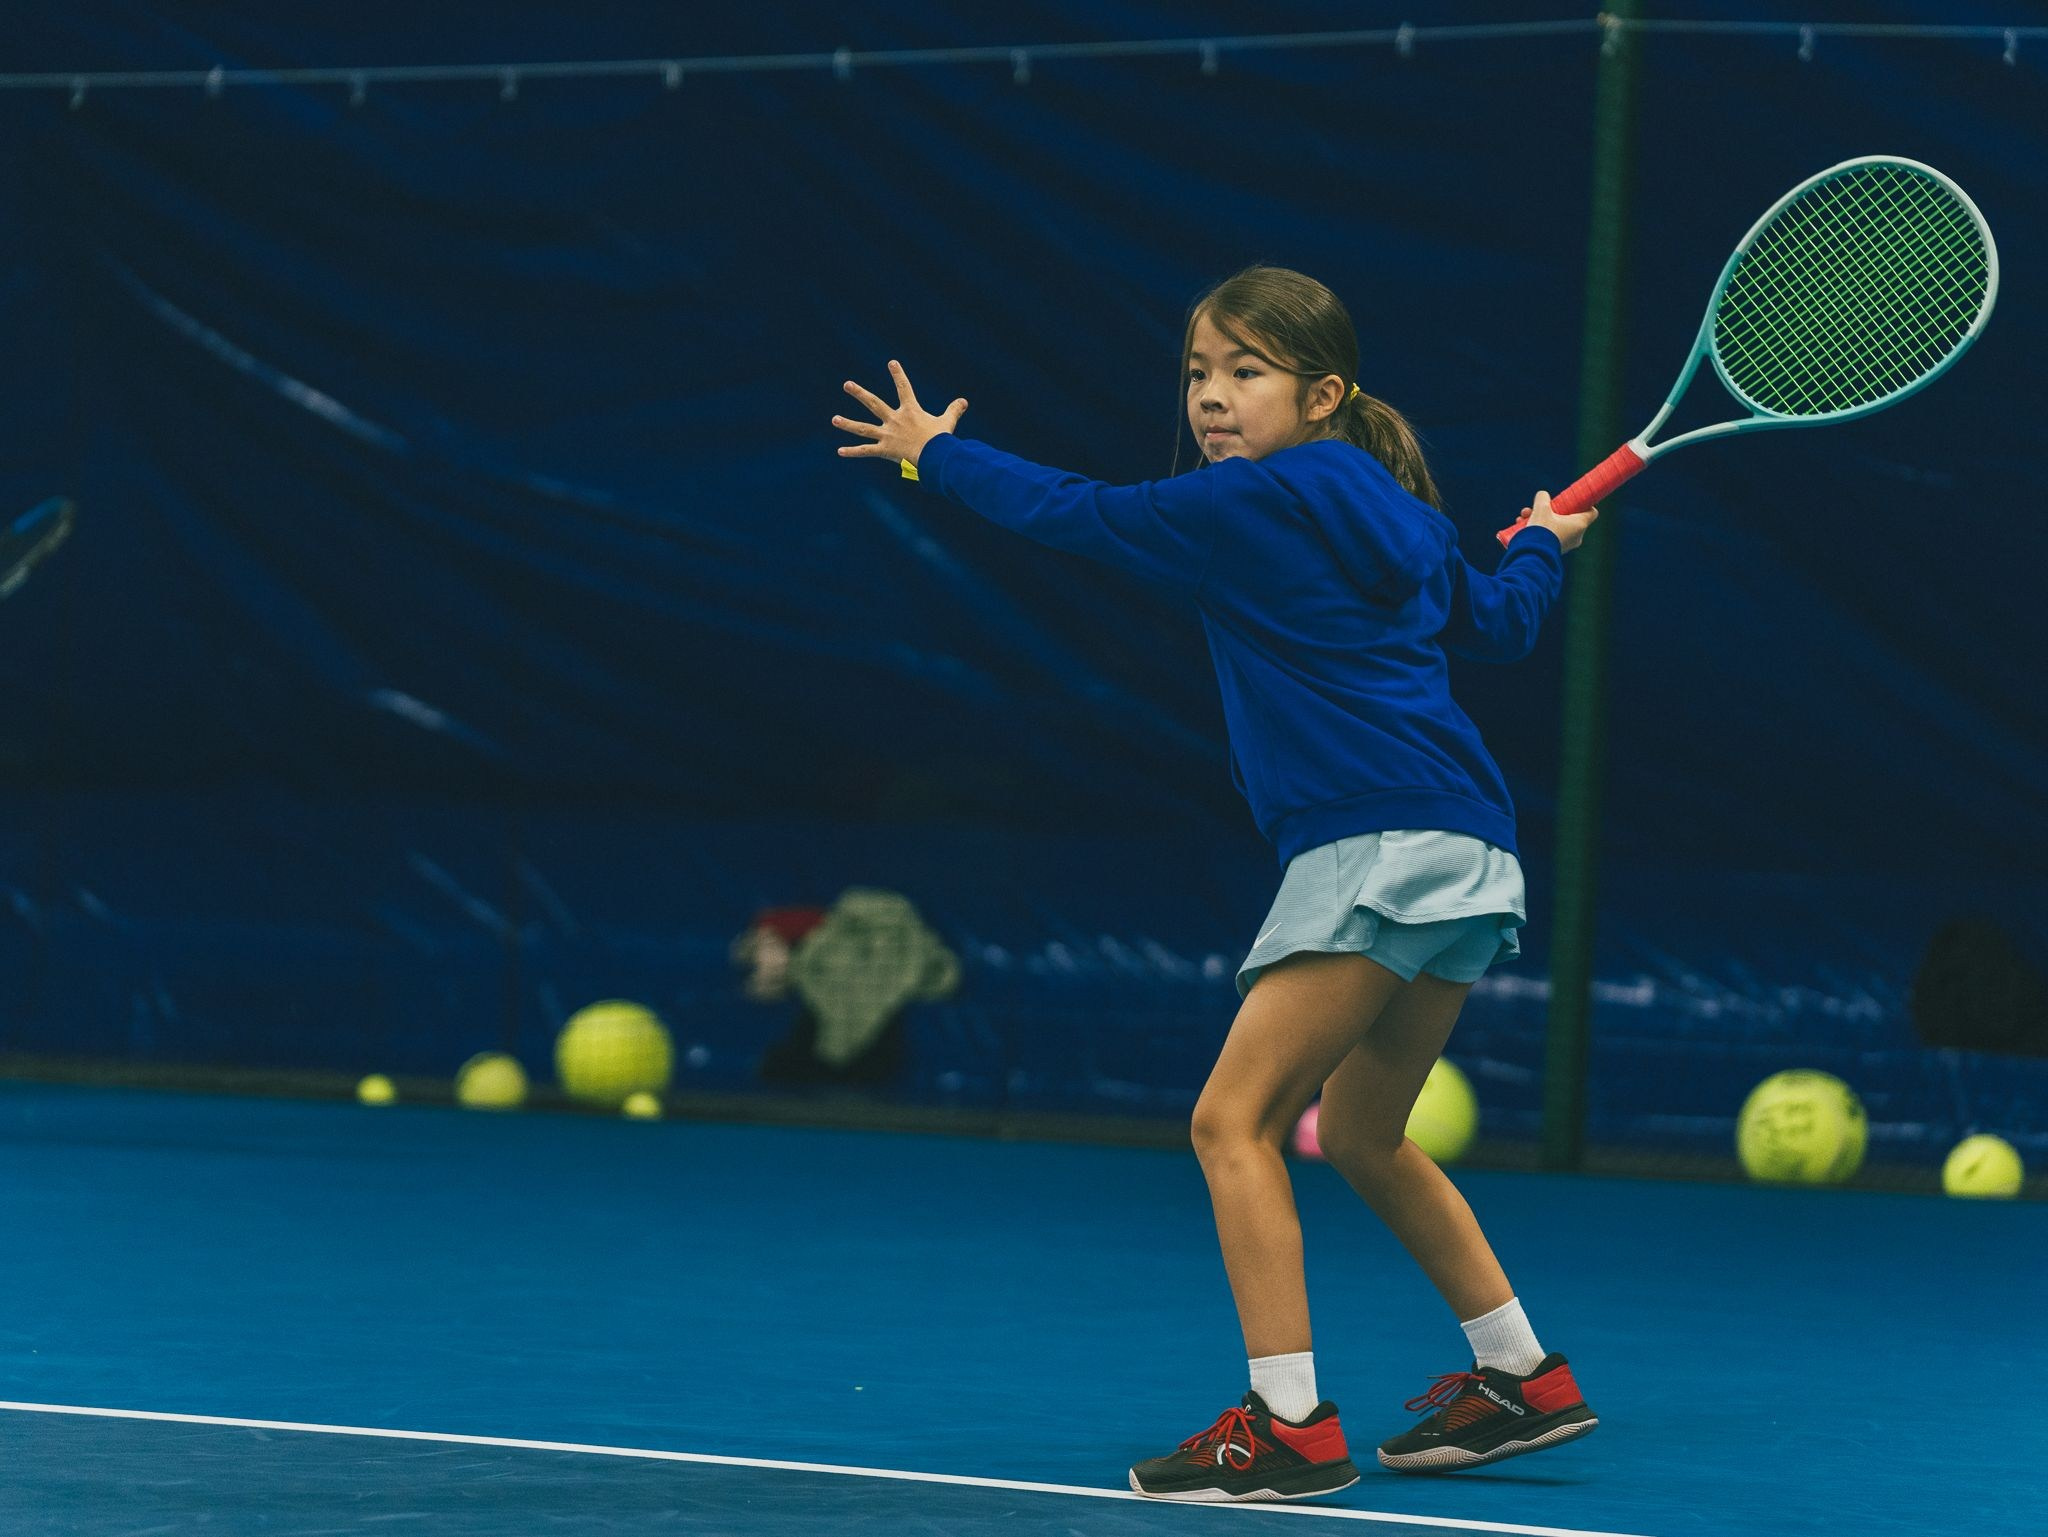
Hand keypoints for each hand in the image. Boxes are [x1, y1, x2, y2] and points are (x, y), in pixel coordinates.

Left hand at [832, 360, 967, 469]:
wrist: (935, 456)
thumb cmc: (941, 440)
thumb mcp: (947, 423)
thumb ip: (954, 410)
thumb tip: (964, 401)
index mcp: (910, 411)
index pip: (904, 388)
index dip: (898, 375)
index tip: (891, 362)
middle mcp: (895, 420)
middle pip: (874, 403)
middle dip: (860, 393)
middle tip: (847, 384)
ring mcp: (887, 435)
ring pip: (863, 428)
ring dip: (848, 423)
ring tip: (834, 419)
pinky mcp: (885, 450)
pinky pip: (866, 451)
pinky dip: (853, 452)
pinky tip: (839, 451)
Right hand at [1521, 490, 1599, 552]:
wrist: (1531, 554)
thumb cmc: (1541, 530)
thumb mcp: (1541, 508)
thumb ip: (1543, 498)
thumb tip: (1542, 495)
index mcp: (1579, 524)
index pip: (1591, 512)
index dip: (1584, 504)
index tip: (1572, 500)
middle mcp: (1576, 536)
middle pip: (1569, 517)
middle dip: (1551, 510)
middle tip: (1540, 507)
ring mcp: (1566, 544)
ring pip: (1555, 525)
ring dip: (1540, 518)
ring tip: (1524, 516)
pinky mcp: (1554, 550)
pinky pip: (1549, 536)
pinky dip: (1539, 530)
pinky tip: (1521, 525)